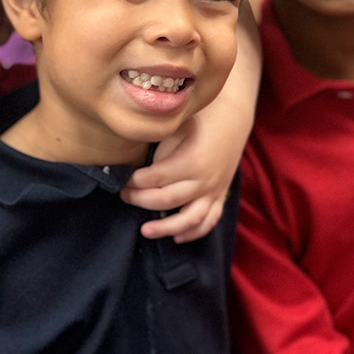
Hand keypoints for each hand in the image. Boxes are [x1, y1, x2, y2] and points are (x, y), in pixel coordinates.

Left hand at [121, 115, 237, 242]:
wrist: (233, 115)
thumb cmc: (200, 118)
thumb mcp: (177, 126)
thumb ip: (161, 150)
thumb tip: (141, 170)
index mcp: (191, 161)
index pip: (154, 178)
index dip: (133, 181)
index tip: (121, 179)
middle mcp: (204, 180)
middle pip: (166, 200)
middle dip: (140, 200)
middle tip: (124, 196)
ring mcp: (214, 191)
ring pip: (190, 219)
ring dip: (166, 228)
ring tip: (145, 231)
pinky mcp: (220, 195)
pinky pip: (209, 221)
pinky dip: (194, 232)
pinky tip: (176, 237)